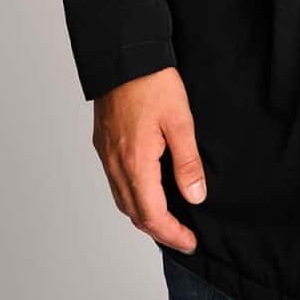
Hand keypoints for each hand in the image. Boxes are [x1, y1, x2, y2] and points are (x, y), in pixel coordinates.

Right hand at [92, 66, 205, 253]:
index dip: (172, 234)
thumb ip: (187, 162)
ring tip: (169, 220)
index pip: (152, 215)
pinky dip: (133, 197)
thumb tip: (195, 197)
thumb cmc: (152, 82)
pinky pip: (116, 183)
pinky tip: (148, 191)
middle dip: (160, 231)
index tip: (190, 243)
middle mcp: (115, 164)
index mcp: (135, 162)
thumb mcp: (180, 120)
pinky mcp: (103, 145)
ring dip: (145, 215)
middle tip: (184, 237)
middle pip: (134, 214)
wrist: (123, 55)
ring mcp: (106, 155)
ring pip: (123, 200)